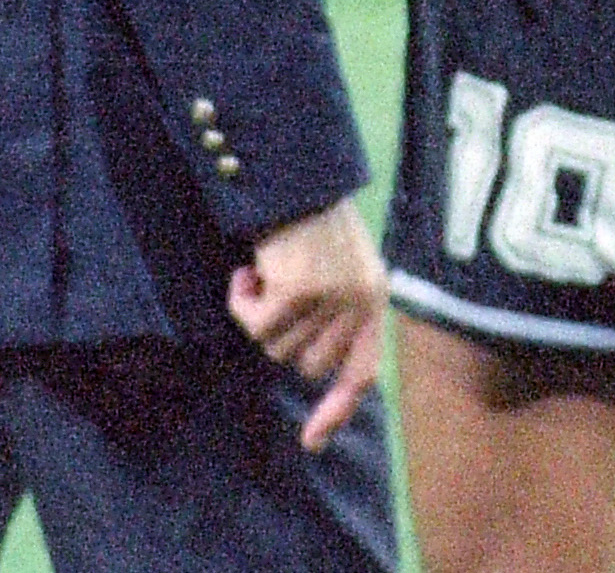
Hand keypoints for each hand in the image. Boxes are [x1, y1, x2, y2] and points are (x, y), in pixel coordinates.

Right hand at [227, 197, 386, 450]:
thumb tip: (308, 364)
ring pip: (275, 348)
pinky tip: (246, 270)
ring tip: (268, 270)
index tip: (310, 442)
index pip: (362, 372)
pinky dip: (240, 303)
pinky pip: (254, 327)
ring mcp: (330, 300)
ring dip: (260, 315)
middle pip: (306, 365)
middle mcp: (360, 304)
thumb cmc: (310, 216)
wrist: (295, 171)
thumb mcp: (340, 264)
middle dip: (283, 338)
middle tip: (277, 293)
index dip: (337, 411)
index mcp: (374, 299)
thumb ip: (336, 310)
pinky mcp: (297, 293)